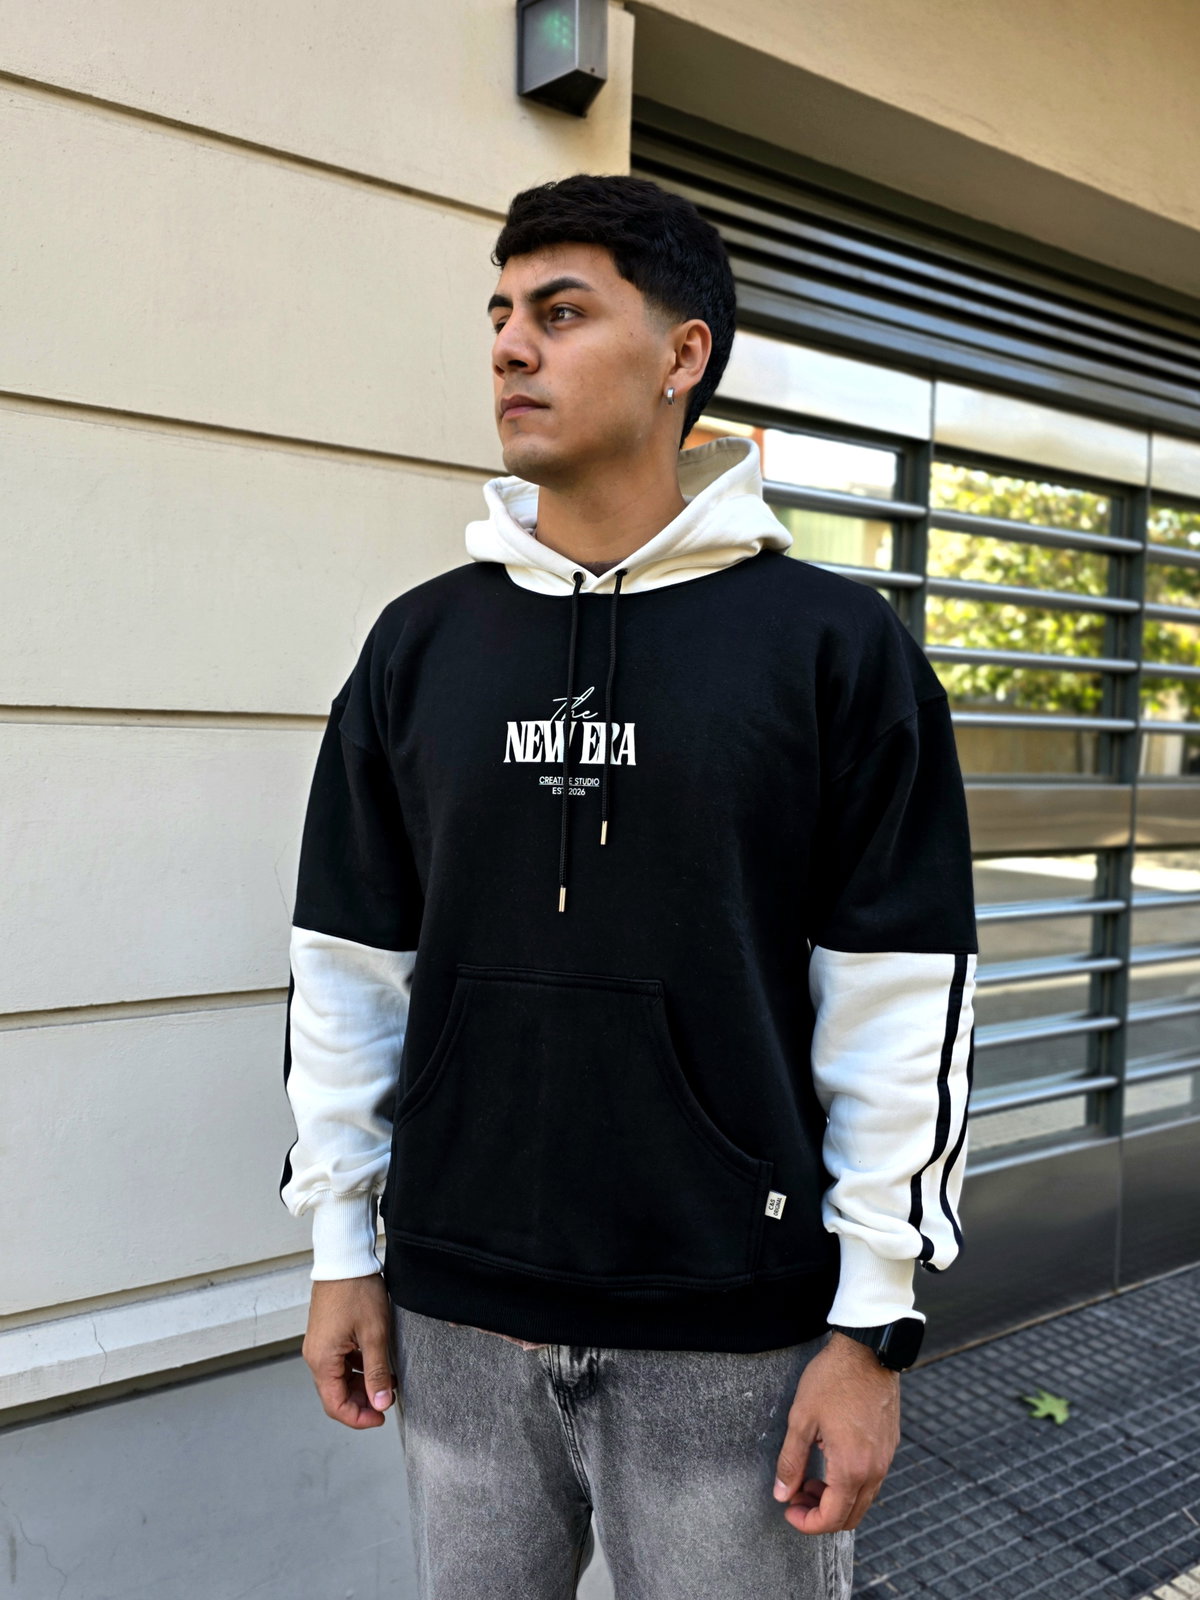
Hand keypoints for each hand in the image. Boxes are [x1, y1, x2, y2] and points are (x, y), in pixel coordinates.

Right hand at [302, 1273, 397, 1429]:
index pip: (335, 1405)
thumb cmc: (357, 1291)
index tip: (381, 1417)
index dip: (359, 1418)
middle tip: (387, 1401)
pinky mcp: (327, 1336)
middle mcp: (315, 1356)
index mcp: (322, 1360)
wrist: (345, 1258)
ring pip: (339, 1379)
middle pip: (335, 1394)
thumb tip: (380, 1404)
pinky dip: (358, 1369)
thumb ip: (377, 1372)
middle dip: (361, 1403)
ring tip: (388, 1382)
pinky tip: (378, 1365)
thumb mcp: (374, 1334)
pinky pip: (340, 1362)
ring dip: (362, 1385)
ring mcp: (320, 1345)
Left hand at [771, 1331, 900, 1532]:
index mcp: (851, 1468)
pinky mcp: (889, 1445)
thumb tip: (782, 1494)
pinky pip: (872, 1480)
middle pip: (850, 1516)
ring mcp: (885, 1458)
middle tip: (796, 1496)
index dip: (807, 1523)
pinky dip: (850, 1483)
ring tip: (810, 1478)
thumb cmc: (833, 1379)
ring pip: (862, 1499)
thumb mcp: (801, 1418)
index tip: (789, 1510)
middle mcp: (874, 1470)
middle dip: (820, 1515)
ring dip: (835, 1499)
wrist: (868, 1350)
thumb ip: (791, 1462)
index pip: (832, 1518)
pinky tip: (829, 1459)